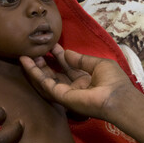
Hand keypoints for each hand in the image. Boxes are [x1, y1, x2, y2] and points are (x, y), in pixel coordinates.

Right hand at [20, 44, 140, 120]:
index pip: (69, 66)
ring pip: (46, 79)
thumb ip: (82, 59)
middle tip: (36, 49)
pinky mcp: (60, 96)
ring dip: (36, 68)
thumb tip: (66, 52)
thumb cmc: (113, 81)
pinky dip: (34, 73)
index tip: (52, 45)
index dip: (60, 55)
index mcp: (86, 79)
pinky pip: (44, 84)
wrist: (117, 97)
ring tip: (25, 55)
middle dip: (45, 62)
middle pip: (56, 74)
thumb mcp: (99, 64)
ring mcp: (66, 92)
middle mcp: (75, 87)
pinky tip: (26, 62)